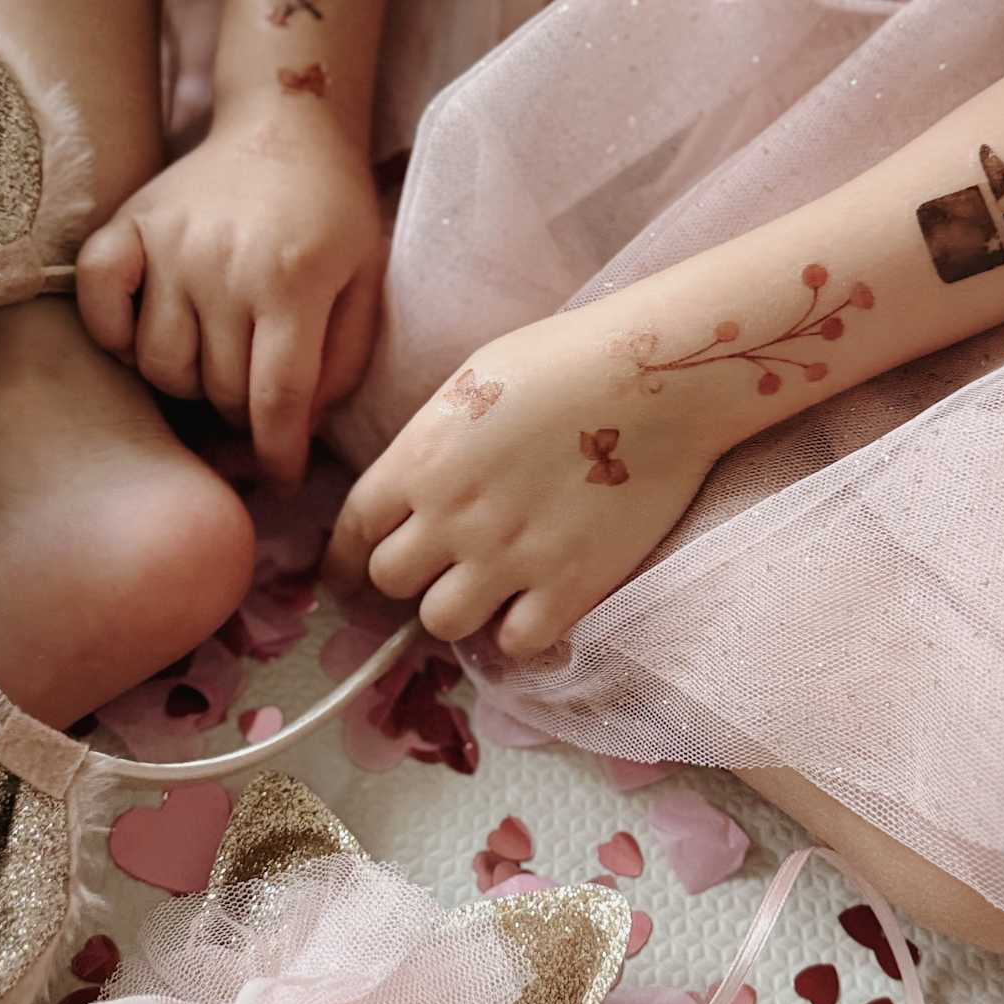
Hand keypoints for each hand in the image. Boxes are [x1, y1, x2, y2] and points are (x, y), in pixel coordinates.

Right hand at [77, 93, 385, 480]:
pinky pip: (98, 305)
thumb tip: (299, 428)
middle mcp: (223, 266)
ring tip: (213, 363)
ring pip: (157, 363)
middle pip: (215, 388)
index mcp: (292, 282)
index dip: (278, 452)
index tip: (283, 477)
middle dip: (239, 414)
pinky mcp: (128, 225)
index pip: (276, 398)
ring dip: (185, 383)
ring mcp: (169, 245)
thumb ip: (343, 359)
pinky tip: (148, 336)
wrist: (286, 126)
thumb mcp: (367, 281)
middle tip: (255, 398)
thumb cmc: (334, 212)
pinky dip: (114, 335)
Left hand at [326, 302, 717, 657]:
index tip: (351, 572)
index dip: (345, 559)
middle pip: (390, 581)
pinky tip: (536, 603)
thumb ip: (431, 445)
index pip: (352, 530)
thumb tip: (418, 486)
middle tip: (440, 566)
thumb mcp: (471, 383)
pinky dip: (519, 630)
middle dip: (409, 575)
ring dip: (457, 608)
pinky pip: (515, 643)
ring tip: (488, 588)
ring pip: (441, 622)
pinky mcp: (568, 586)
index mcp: (420, 459)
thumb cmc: (567, 360)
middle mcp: (452, 516)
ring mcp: (509, 557)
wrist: (657, 376)